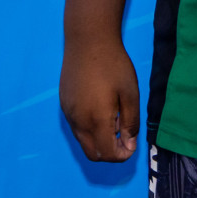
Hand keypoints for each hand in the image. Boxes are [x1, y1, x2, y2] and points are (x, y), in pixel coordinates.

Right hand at [60, 37, 139, 161]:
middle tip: (124, 136)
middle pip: (92, 154)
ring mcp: (68, 112)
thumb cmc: (113, 66)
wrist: (87, 42)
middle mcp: (78, 121)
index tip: (132, 142)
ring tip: (114, 119)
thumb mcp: (130, 95)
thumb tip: (128, 144)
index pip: (107, 154)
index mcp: (96, 120)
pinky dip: (90, 128)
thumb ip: (130, 123)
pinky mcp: (63, 103)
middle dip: (110, 153)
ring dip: (100, 140)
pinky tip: (100, 108)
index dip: (123, 155)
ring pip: (83, 141)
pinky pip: (76, 126)